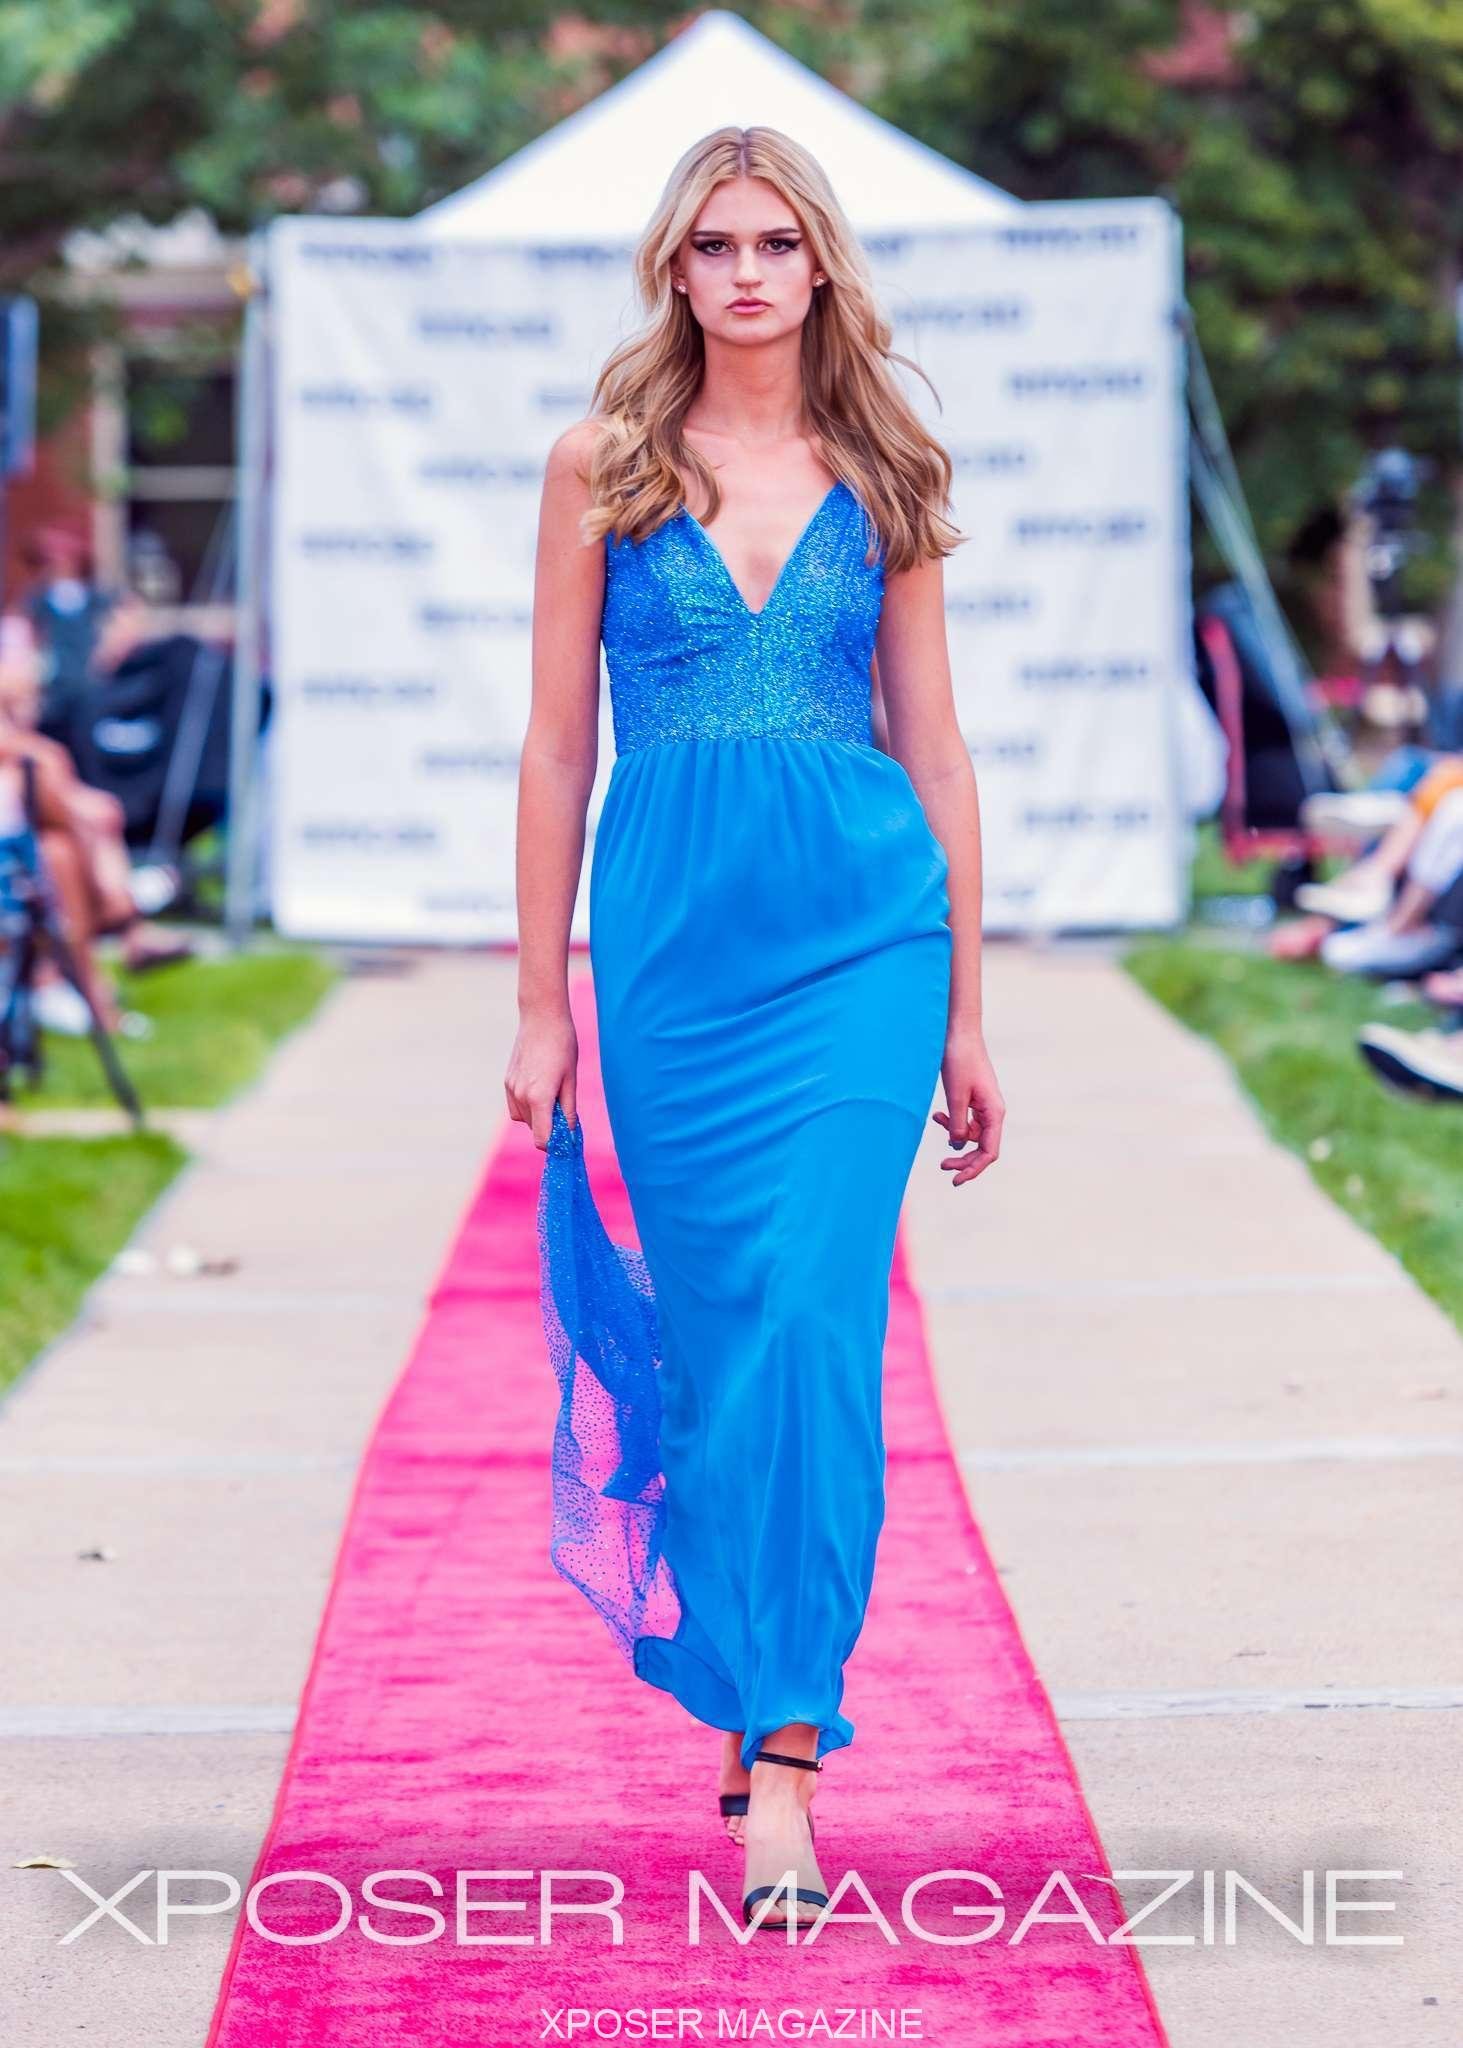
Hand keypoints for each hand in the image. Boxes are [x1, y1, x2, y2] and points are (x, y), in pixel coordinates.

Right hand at [504, 1010, 578, 1149]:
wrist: (541, 1017)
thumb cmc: (562, 1046)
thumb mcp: (571, 1079)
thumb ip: (568, 1110)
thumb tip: (570, 1133)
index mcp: (539, 1098)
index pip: (542, 1139)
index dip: (555, 1144)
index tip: (567, 1140)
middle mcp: (521, 1096)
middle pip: (535, 1129)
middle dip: (550, 1127)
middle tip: (566, 1111)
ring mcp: (511, 1089)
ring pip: (524, 1119)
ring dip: (539, 1117)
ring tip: (554, 1094)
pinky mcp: (507, 1081)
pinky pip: (516, 1107)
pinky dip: (528, 1107)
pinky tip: (540, 1089)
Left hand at [932, 1028, 1004, 1186]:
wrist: (959, 1033)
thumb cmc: (960, 1060)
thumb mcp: (956, 1095)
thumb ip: (958, 1123)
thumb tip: (958, 1146)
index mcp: (994, 1113)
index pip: (989, 1152)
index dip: (974, 1169)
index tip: (955, 1180)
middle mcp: (993, 1112)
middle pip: (982, 1148)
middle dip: (963, 1159)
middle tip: (942, 1167)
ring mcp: (984, 1106)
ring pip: (972, 1135)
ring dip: (955, 1135)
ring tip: (938, 1119)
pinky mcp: (974, 1099)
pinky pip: (966, 1120)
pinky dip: (952, 1121)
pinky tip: (938, 1114)